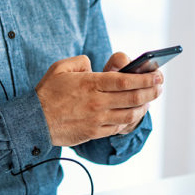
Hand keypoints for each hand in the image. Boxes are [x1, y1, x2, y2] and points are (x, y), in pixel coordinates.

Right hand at [35, 54, 162, 146]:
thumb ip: (80, 61)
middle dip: (151, 91)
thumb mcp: (60, 68)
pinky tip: (135, 113)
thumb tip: (94, 65)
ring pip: (129, 114)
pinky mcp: (95, 133)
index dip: (144, 78)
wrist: (33, 122)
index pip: (124, 81)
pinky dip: (130, 120)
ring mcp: (97, 120)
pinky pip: (119, 127)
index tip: (157, 74)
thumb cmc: (47, 93)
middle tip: (160, 86)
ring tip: (151, 99)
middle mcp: (96, 102)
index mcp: (90, 84)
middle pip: (132, 98)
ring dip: (144, 107)